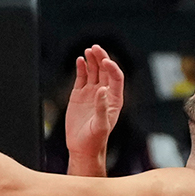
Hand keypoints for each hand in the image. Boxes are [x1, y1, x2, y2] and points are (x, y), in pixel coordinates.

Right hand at [63, 45, 123, 161]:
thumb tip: (102, 89)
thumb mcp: (100, 125)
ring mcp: (91, 93)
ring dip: (92, 60)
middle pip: (105, 71)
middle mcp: (104, 94)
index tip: (105, 61)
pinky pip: (82, 77)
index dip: (112, 68)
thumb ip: (101, 107)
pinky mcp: (79, 95)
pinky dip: (81, 68)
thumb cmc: (95, 140)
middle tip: (95, 48)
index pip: (116, 78)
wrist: (82, 147)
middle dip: (101, 58)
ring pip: (94, 72)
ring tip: (88, 51)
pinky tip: (80, 60)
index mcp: (114, 100)